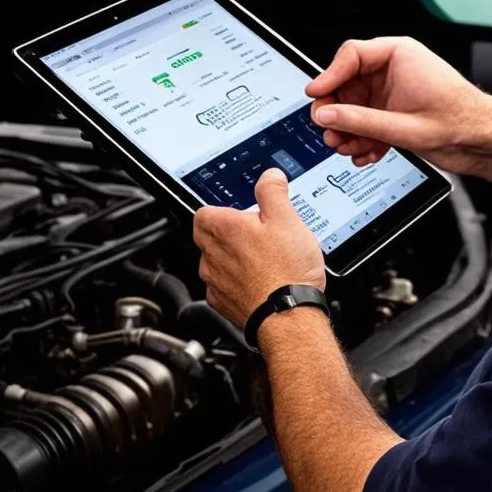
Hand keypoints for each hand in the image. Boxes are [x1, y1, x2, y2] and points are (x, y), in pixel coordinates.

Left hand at [193, 167, 324, 328]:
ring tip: (262, 259)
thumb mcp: (287, 218)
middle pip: (207, 236)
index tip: (242, 214)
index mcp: (224, 228)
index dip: (222, 210)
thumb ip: (273, 192)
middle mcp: (212, 254)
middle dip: (226, 234)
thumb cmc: (287, 270)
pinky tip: (259, 282)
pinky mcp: (222, 303)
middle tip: (255, 235)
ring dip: (231, 259)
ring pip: (213, 262)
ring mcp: (215, 281)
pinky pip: (221, 287)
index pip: (203, 212)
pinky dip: (236, 283)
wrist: (288, 315)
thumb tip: (269, 177)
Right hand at [306, 37, 491, 174]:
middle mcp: (394, 70)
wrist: (484, 140)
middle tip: (328, 131)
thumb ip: (361, 121)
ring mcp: (393, 93)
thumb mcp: (404, 125)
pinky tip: (365, 154)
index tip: (315, 95)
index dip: (329, 76)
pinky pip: (367, 122)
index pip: (351, 56)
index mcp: (400, 54)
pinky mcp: (395, 113)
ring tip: (347, 148)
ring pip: (354, 107)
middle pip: (347, 84)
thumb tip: (327, 115)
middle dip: (336, 112)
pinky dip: (363, 139)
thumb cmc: (461, 120)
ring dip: (348, 130)